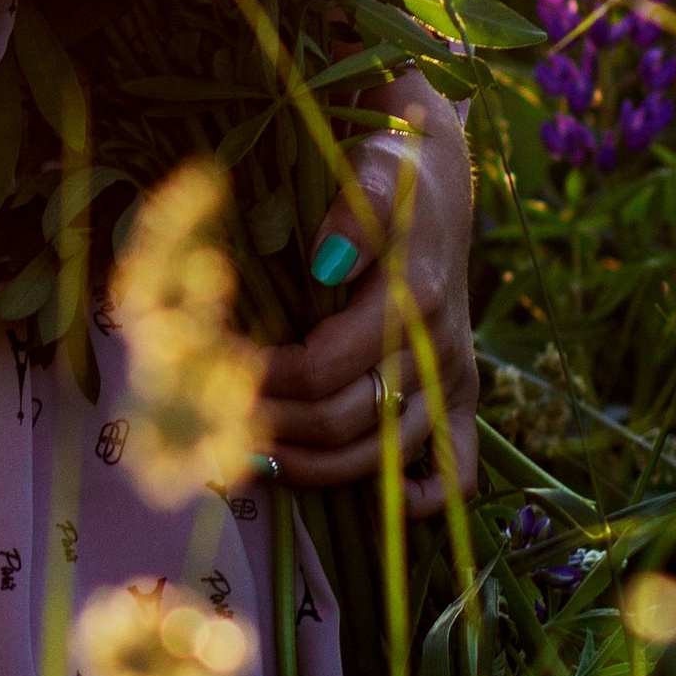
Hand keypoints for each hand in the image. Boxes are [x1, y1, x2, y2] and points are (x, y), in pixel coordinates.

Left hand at [256, 75, 476, 514]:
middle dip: (274, 424)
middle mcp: (436, 348)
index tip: (211, 368)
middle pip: (346, 420)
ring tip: (254, 458)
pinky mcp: (464, 396)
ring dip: (317, 468)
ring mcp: (453, 379)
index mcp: (411, 297)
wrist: (436, 185)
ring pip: (385, 457)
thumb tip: (327, 262)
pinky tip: (369, 504)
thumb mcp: (372, 171)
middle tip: (214, 421)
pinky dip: (421, 499)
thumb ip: (354, 214)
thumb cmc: (388, 174)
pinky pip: (458, 470)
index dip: (263, 379)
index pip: (324, 368)